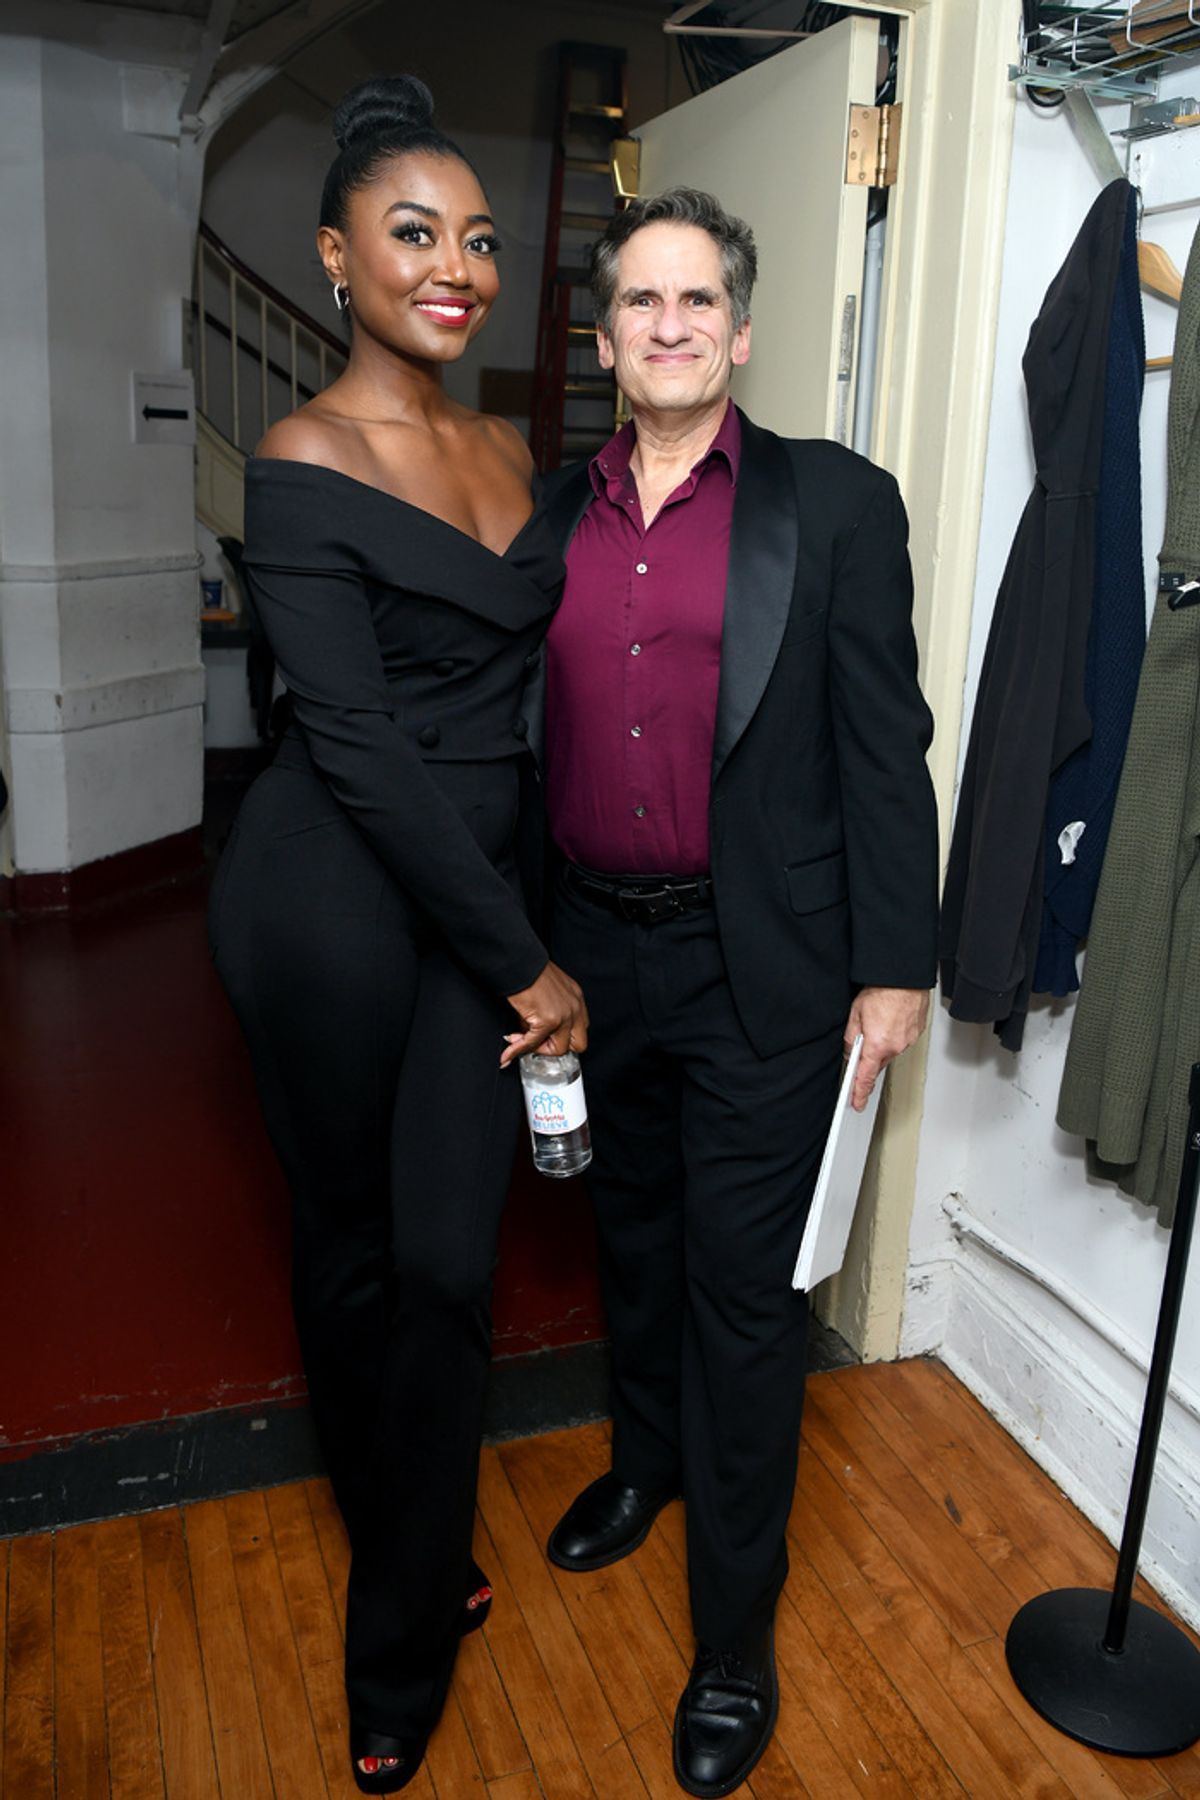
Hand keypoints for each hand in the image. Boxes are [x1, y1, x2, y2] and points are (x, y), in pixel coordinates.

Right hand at [502, 961, 588, 1065]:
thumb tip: (530, 1031)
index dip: (563, 1036)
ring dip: (538, 1048)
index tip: (547, 1037)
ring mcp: (563, 1015)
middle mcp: (574, 1007)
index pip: (580, 1028)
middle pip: (578, 1043)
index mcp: (575, 998)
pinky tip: (509, 1052)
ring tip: (521, 1039)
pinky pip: (533, 1043)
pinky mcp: (547, 1020)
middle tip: (538, 1042)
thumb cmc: (527, 970)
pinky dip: (518, 1050)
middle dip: (556, 1046)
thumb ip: (547, 1011)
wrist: (517, 961)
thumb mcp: (546, 990)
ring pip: (558, 1048)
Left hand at [843, 986, 928, 1110]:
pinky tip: (889, 1021)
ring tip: (878, 1022)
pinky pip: (901, 1041)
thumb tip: (850, 1051)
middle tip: (864, 1039)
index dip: (859, 1093)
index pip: (866, 1077)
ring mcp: (907, 1041)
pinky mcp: (916, 1033)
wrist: (904, 978)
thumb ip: (851, 1038)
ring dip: (882, 1043)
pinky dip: (893, 1035)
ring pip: (890, 1051)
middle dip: (869, 1057)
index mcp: (877, 1045)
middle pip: (878, 1063)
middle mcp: (895, 1046)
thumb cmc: (882, 991)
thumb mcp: (855, 1014)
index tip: (856, 1103)